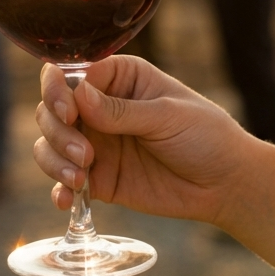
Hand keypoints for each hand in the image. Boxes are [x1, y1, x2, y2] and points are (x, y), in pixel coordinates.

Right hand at [33, 55, 257, 225]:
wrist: (225, 184)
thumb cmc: (206, 136)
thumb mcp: (167, 116)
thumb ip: (122, 111)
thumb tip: (78, 95)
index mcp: (120, 78)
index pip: (71, 75)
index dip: (59, 91)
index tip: (69, 113)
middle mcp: (100, 107)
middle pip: (51, 109)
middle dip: (57, 132)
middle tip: (85, 154)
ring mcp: (96, 143)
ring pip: (50, 143)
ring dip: (54, 160)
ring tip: (81, 178)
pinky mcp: (98, 178)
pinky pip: (64, 181)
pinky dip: (59, 189)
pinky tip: (67, 200)